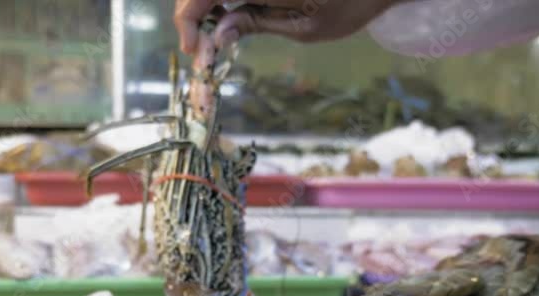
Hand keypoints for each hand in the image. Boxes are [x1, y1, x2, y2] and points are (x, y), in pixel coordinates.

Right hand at [174, 0, 400, 53]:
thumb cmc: (350, 6)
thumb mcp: (304, 26)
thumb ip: (256, 23)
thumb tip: (216, 34)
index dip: (188, 17)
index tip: (193, 47)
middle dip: (192, 11)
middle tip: (200, 45)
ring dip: (205, 4)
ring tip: (213, 32)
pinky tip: (228, 15)